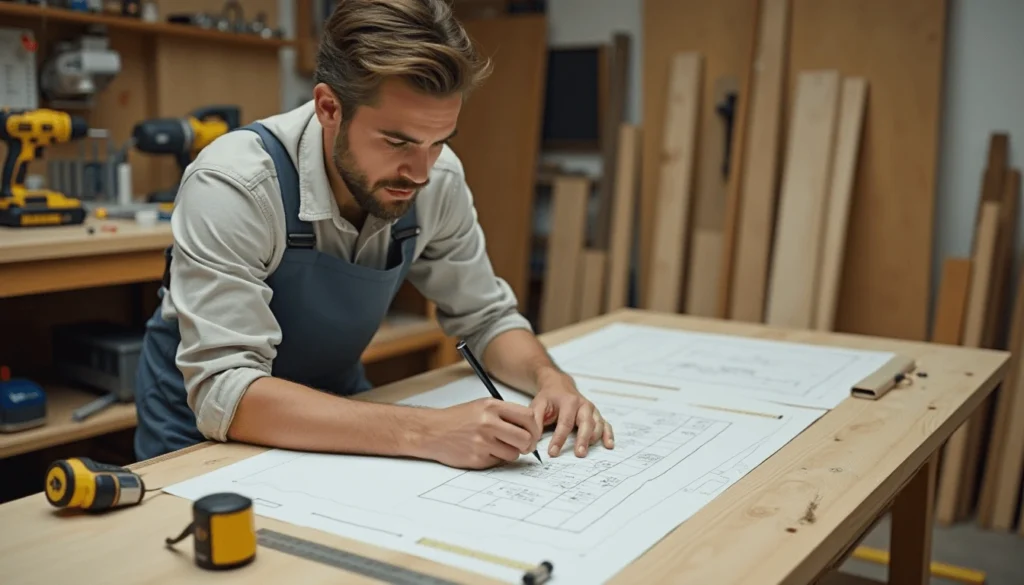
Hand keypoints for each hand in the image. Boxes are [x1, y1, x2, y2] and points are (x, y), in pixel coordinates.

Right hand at [420, 398, 541, 469]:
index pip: (528, 417)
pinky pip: (498, 462)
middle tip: (523, 445)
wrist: (432, 431)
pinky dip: (495, 459)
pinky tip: (483, 451)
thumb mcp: (482, 406)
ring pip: (514, 454)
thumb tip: (531, 429)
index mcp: (492, 406)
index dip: (535, 428)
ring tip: (497, 446)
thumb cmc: (458, 419)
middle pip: (526, 438)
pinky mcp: (477, 458)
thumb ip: (506, 414)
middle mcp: (488, 423)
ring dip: (510, 453)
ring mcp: (482, 442)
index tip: (533, 433)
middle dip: (528, 445)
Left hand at [529, 369, 613, 457]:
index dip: (559, 438)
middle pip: (586, 423)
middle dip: (583, 439)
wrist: (559, 386)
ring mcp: (592, 410)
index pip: (565, 423)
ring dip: (594, 439)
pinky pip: (606, 425)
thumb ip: (535, 421)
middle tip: (579, 454)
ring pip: (597, 425)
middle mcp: (584, 405)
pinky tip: (608, 445)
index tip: (552, 452)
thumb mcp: (538, 405)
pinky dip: (608, 435)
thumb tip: (533, 440)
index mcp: (569, 401)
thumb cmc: (548, 398)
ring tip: (587, 451)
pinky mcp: (597, 416)